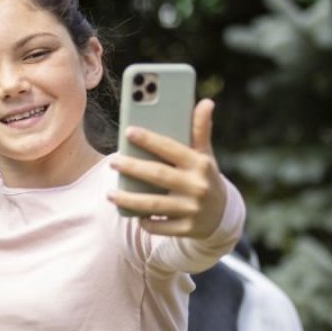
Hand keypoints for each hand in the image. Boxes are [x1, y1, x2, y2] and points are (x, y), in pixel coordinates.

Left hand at [107, 98, 228, 237]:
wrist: (222, 216)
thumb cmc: (204, 178)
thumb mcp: (205, 155)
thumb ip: (200, 130)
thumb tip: (206, 101)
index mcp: (200, 164)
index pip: (172, 149)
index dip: (150, 139)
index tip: (128, 131)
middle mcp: (197, 186)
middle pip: (158, 175)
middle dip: (132, 168)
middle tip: (113, 162)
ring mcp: (192, 209)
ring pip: (153, 205)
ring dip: (129, 199)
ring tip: (110, 194)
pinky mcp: (187, 229)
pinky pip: (159, 226)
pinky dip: (144, 221)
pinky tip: (131, 214)